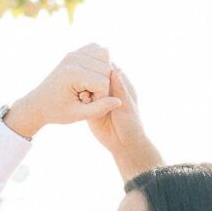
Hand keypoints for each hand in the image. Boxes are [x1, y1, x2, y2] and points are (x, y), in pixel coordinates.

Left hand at [2, 43, 121, 142]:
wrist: (38, 102)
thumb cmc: (56, 111)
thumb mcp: (78, 115)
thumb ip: (99, 109)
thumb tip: (119, 101)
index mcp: (73, 74)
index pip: (104, 83)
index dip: (101, 97)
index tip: (88, 104)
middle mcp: (73, 59)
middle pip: (107, 68)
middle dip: (103, 84)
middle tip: (88, 96)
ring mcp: (73, 53)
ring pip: (105, 54)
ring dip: (103, 72)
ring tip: (90, 86)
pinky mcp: (74, 51)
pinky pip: (97, 49)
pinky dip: (100, 61)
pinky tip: (92, 75)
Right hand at [88, 63, 162, 177]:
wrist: (123, 144)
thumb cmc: (130, 124)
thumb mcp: (126, 105)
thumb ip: (119, 88)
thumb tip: (114, 69)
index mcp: (121, 85)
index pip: (110, 69)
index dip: (102, 66)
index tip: (94, 66)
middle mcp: (108, 90)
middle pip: (96, 77)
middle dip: (90, 77)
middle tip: (87, 81)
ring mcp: (99, 99)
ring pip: (88, 88)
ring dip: (84, 88)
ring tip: (85, 94)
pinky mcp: (91, 108)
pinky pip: (84, 100)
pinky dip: (81, 99)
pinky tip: (81, 101)